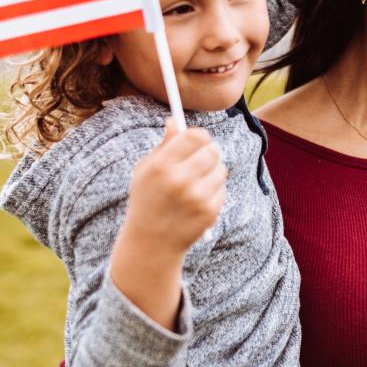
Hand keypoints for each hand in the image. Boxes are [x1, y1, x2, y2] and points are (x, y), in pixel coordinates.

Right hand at [123, 118, 226, 257]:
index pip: (195, 136)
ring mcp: (196, 198)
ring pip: (221, 169)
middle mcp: (180, 180)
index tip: (198, 140)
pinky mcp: (209, 212)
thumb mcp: (145, 171)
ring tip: (196, 184)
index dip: (200, 136)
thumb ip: (163, 146)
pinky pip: (222, 189)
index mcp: (161, 166)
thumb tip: (175, 122)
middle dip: (209, 152)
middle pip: (212, 150)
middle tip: (202, 158)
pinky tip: (197, 201)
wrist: (151, 244)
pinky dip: (213, 191)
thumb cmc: (147, 201)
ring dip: (212, 172)